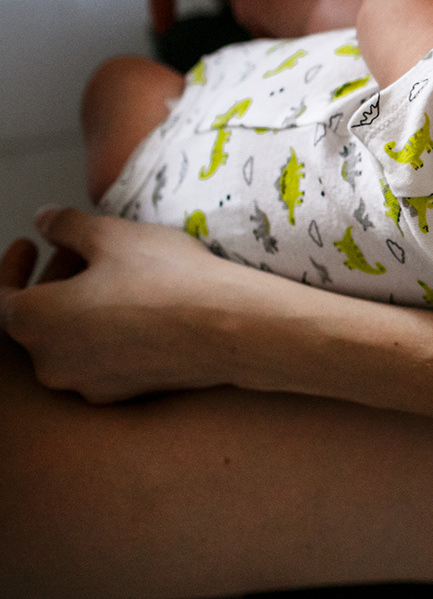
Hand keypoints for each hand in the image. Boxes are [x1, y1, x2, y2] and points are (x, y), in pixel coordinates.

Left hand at [0, 209, 238, 402]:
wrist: (229, 329)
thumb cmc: (165, 278)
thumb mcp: (110, 234)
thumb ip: (65, 225)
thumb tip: (44, 220)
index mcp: (34, 322)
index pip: (3, 295)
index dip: (13, 265)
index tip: (29, 243)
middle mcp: (51, 363)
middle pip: (38, 318)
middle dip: (54, 282)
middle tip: (81, 251)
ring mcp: (88, 383)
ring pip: (70, 339)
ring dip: (81, 307)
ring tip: (117, 276)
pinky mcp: (125, 392)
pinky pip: (102, 358)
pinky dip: (108, 331)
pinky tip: (141, 307)